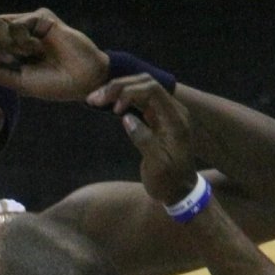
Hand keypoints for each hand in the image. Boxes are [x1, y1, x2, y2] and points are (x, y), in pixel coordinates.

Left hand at [0, 7, 107, 102]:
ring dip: (6, 42)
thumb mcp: (18, 81)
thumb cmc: (53, 85)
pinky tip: (34, 48)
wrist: (82, 81)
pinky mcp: (44, 18)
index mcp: (12, 48)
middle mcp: (20, 33)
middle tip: (6, 59)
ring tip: (25, 53)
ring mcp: (32, 24)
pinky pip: (18, 23)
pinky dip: (21, 38)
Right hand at [100, 75, 199, 206]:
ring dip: (117, 91)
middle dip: (119, 86)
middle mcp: (172, 110)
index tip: (114, 109)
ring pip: (140, 89)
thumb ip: (144, 139)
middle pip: (145, 83)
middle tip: (95, 98)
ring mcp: (164, 113)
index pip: (153, 90)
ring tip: (95, 99)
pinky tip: (106, 105)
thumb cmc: (168, 181)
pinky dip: (121, 99)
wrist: (178, 191)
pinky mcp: (155, 118)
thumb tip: (126, 118)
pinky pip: (138, 100)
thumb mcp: (157, 165)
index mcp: (175, 119)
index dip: (130, 92)